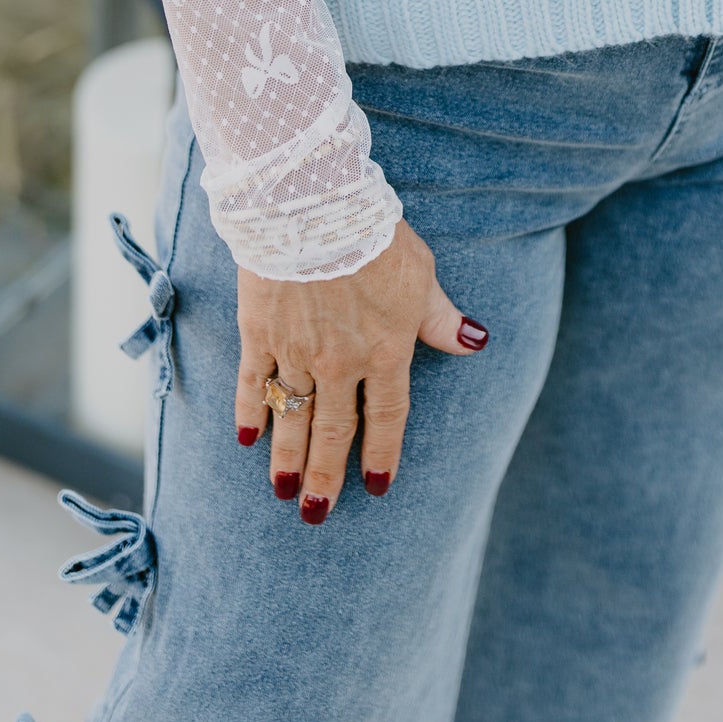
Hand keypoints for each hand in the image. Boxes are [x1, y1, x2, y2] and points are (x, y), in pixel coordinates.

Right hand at [234, 218, 487, 522]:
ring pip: (291, 417)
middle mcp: (340, 364)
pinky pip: (251, 384)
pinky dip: (249, 412)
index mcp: (385, 352)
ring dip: (286, 459)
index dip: (382, 455)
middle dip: (325, 476)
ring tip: (282, 493)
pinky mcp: (258, 333)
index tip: (375, 488)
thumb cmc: (374, 235)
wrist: (313, 207)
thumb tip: (475, 341)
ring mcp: (295, 352)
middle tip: (316, 514)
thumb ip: (441, 317)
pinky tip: (246, 439)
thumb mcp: (421, 274)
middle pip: (333, 431)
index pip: (387, 417)